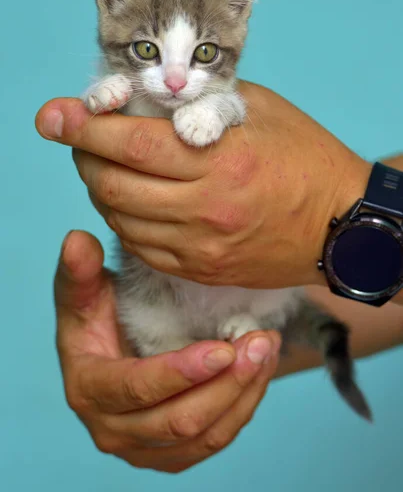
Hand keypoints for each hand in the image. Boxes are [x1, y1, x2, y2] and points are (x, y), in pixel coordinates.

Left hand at [36, 80, 369, 288]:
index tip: (54, 115)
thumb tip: (141, 103)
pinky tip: (134, 201)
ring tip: (109, 167)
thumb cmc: (304, 157)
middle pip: (113, 184)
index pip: (130, 142)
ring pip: (120, 219)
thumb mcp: (258, 110)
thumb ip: (197, 104)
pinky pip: (141, 247)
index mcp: (219, 159)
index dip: (84, 126)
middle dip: (84, 156)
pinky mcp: (202, 269)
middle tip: (83, 138)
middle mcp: (205, 207)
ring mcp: (201, 246)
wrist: (341, 224)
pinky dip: (125, 220)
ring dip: (101, 188)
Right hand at [55, 230, 279, 472]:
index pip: (137, 389)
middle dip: (226, 383)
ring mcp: (146, 448)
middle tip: (260, 342)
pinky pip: (218, 438)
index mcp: (89, 390)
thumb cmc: (97, 317)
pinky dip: (246, 405)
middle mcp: (114, 431)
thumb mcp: (83, 292)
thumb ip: (80, 270)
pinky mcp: (175, 453)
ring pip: (206, 435)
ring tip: (268, 348)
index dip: (180, 372)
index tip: (222, 348)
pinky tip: (262, 368)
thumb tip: (77, 239)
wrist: (112, 349)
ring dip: (244, 393)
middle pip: (180, 421)